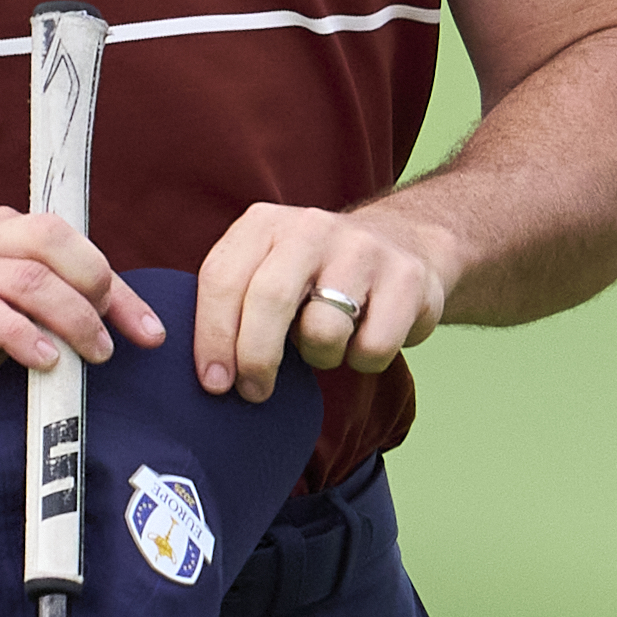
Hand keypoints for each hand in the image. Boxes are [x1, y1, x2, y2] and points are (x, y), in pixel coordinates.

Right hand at [0, 207, 161, 404]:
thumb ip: (36, 317)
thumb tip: (96, 344)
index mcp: (1, 234)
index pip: (76, 248)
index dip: (121, 291)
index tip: (152, 333)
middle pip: (60, 240)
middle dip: (102, 288)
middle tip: (118, 340)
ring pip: (34, 278)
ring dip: (74, 319)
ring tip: (92, 357)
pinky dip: (23, 337)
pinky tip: (43, 363)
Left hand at [189, 201, 454, 403]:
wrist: (406, 243)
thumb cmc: (317, 276)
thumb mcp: (267, 269)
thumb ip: (234, 303)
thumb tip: (209, 373)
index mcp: (265, 224)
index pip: (222, 279)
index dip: (212, 337)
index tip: (214, 383)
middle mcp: (312, 227)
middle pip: (269, 301)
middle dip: (256, 359)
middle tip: (255, 392)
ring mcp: (363, 249)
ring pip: (324, 333)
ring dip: (321, 357)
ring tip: (327, 343)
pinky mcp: (407, 278)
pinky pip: (373, 348)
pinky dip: (365, 360)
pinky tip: (366, 338)